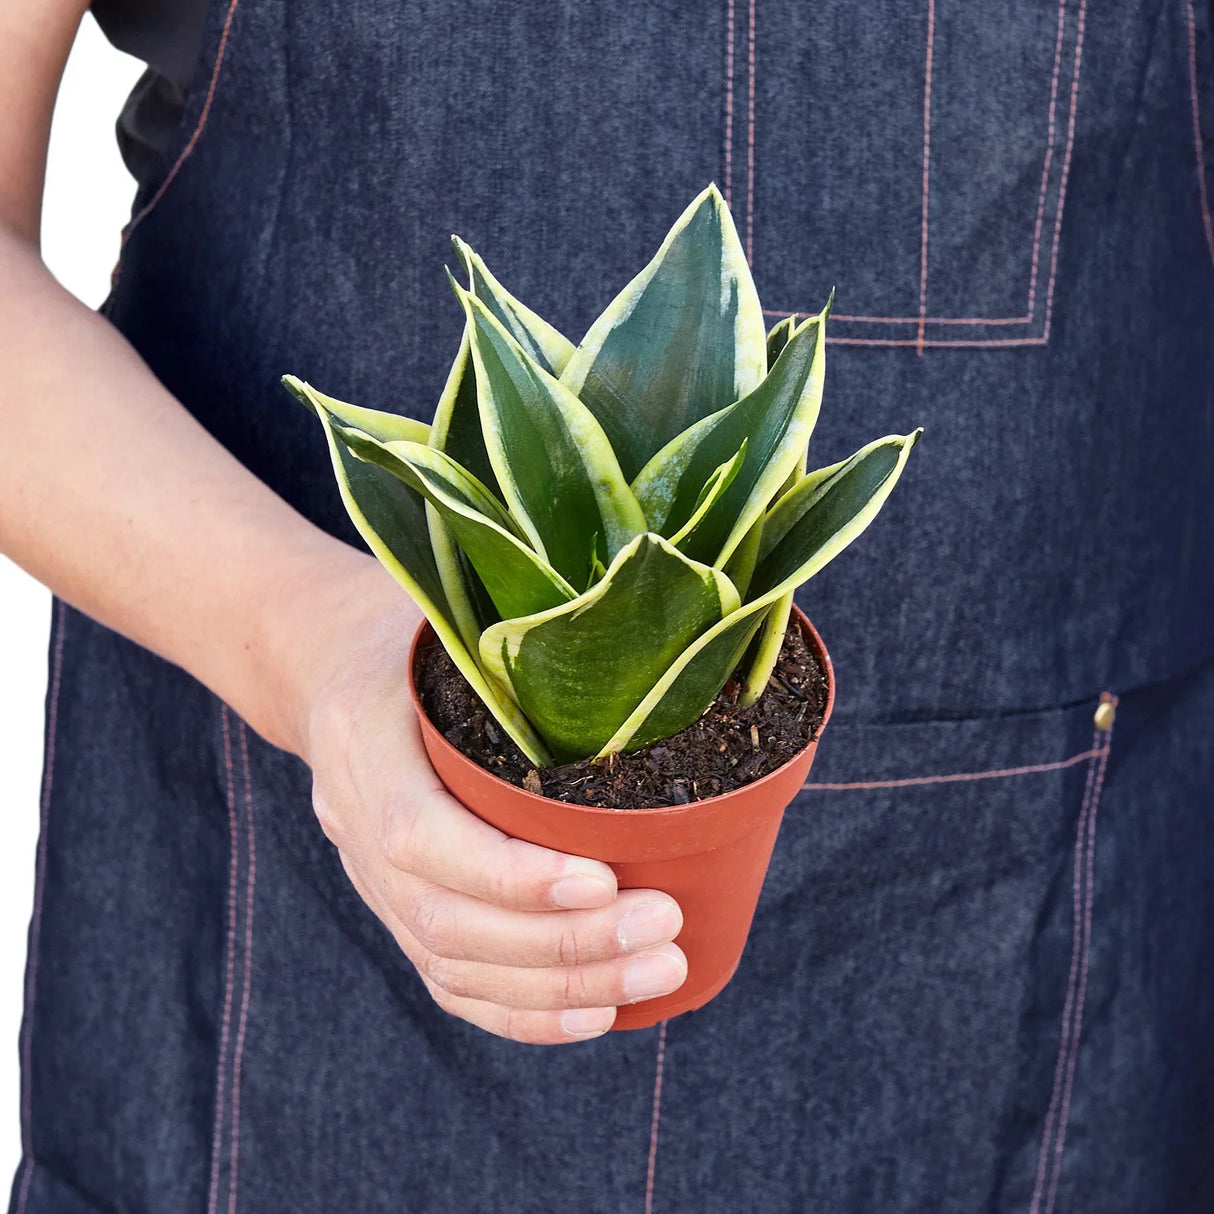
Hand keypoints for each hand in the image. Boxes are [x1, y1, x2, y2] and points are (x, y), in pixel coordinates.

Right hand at [291, 559, 687, 1043]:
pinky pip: (449, 978)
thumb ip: (518, 640)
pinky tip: (597, 1011)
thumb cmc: (407, 626)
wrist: (322, 660)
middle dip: (565, 943)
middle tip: (665, 929)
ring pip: (454, 963)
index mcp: (362, 738)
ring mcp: (368, 873)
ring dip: (562, 986)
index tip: (605, 879)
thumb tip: (653, 655)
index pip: (422, 836)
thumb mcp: (445, 607)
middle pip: (448, 919)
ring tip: (660, 971)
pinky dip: (523, 1010)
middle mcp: (354, 821)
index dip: (512, 876)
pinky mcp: (394, 902)